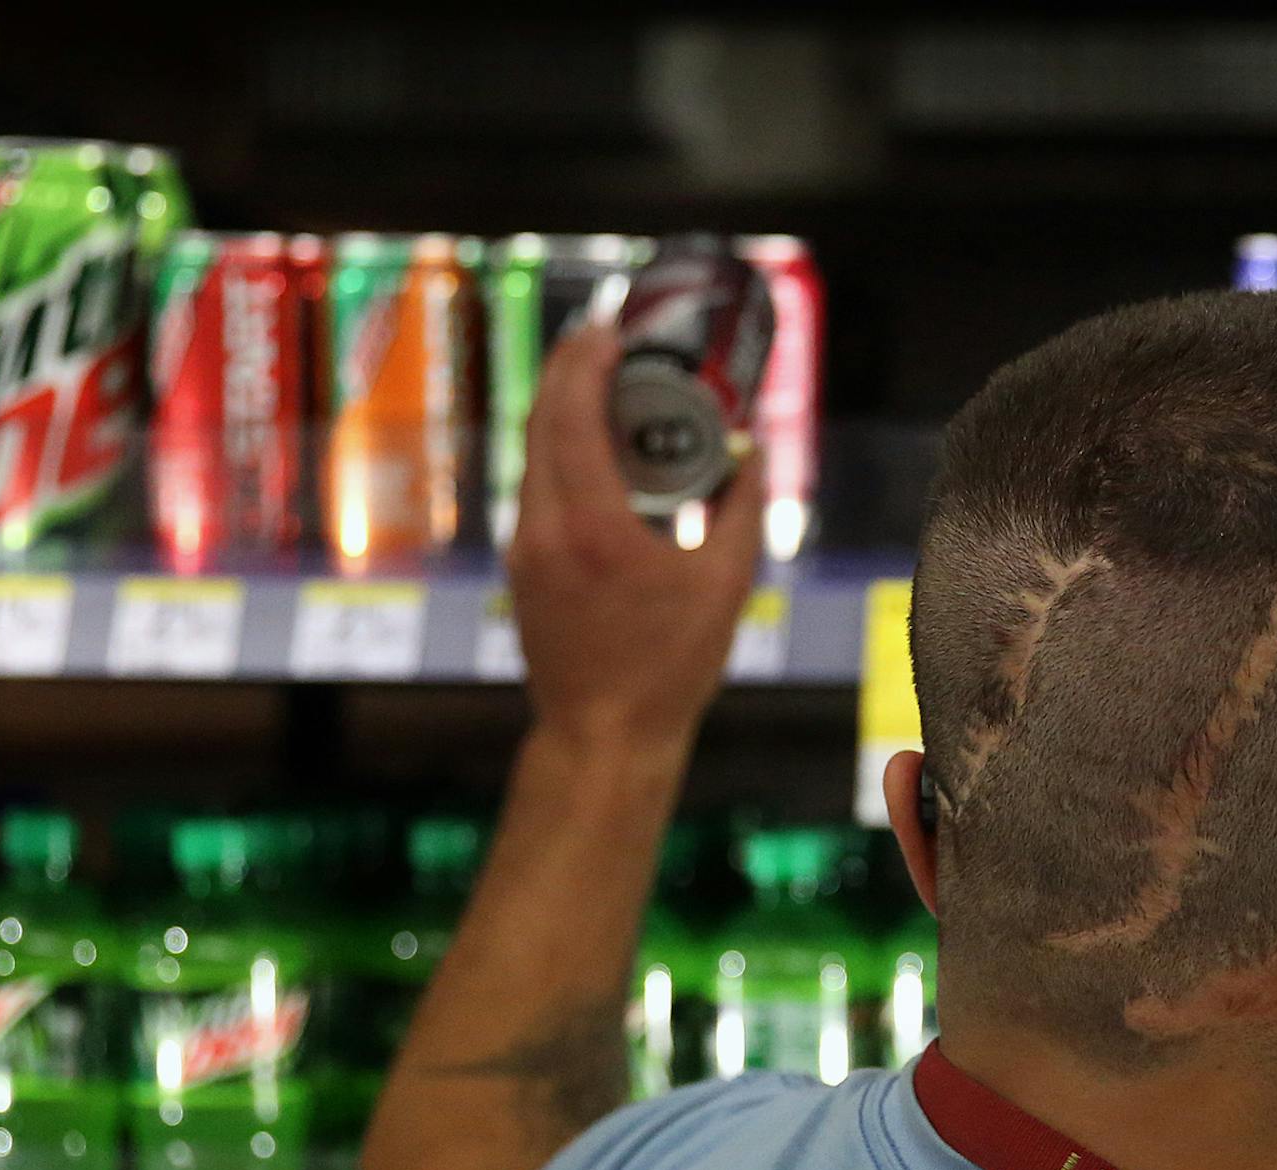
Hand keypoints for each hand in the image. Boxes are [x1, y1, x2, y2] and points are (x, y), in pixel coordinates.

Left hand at [507, 323, 764, 753]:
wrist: (603, 735)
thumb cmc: (667, 669)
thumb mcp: (725, 585)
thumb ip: (743, 508)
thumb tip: (754, 448)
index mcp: (592, 526)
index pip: (573, 415)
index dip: (586, 361)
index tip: (611, 327)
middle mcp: (544, 528)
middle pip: (539, 419)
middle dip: (566, 367)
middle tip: (602, 335)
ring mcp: (524, 548)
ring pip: (530, 454)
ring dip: (559, 408)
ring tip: (600, 382)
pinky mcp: (521, 567)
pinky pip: (533, 487)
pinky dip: (556, 451)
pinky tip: (590, 449)